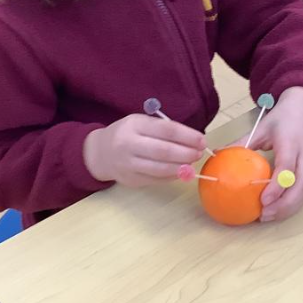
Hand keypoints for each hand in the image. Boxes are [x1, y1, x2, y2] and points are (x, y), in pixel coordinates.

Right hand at [83, 115, 205, 187]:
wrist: (100, 153)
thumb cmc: (127, 134)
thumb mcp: (140, 122)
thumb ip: (162, 129)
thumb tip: (192, 140)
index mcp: (134, 125)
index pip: (166, 130)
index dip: (187, 136)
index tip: (202, 140)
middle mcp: (129, 144)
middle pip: (164, 151)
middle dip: (186, 153)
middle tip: (199, 153)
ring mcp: (128, 165)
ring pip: (161, 169)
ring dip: (182, 167)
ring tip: (192, 163)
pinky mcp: (131, 180)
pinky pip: (157, 179)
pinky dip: (172, 176)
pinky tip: (180, 171)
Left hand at [233, 86, 302, 222]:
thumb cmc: (281, 119)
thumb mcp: (260, 127)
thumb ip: (242, 142)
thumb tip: (218, 155)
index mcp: (291, 143)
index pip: (287, 167)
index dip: (277, 186)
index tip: (263, 200)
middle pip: (301, 186)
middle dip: (284, 205)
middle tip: (263, 215)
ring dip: (288, 208)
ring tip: (267, 217)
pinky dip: (293, 205)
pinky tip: (277, 211)